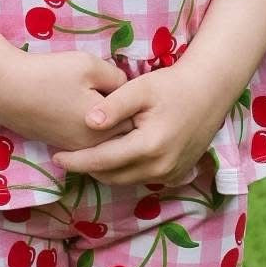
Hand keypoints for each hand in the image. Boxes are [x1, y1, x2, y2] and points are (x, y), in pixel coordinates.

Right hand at [0, 50, 138, 154]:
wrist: (5, 88)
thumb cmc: (50, 74)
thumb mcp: (90, 66)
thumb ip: (117, 77)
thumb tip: (127, 87)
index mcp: (102, 129)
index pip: (136, 122)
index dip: (138, 105)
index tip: (137, 90)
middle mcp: (90, 146)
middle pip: (121, 136)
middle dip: (125, 118)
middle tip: (123, 95)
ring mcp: (73, 148)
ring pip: (103, 140)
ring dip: (108, 125)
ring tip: (104, 100)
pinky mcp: (59, 144)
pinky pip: (86, 141)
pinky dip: (90, 128)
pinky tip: (84, 108)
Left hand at [49, 61, 229, 187]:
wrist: (209, 92)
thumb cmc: (172, 86)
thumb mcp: (140, 88)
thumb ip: (114, 105)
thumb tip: (87, 122)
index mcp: (149, 146)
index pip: (103, 161)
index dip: (77, 161)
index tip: (57, 157)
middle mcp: (160, 167)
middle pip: (112, 176)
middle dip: (88, 168)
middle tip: (68, 156)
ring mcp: (170, 174)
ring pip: (126, 180)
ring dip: (105, 171)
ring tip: (87, 155)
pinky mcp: (176, 175)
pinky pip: (142, 178)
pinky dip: (125, 171)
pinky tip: (115, 155)